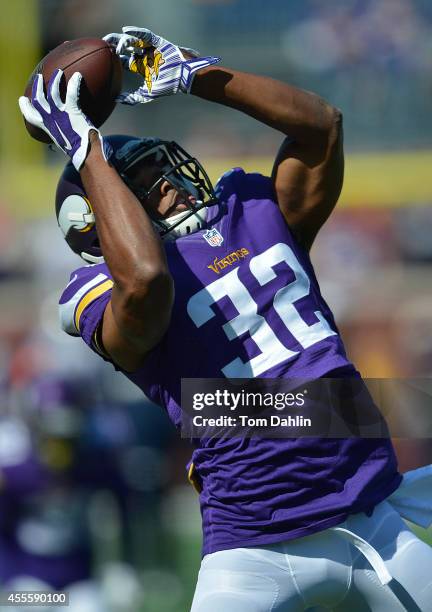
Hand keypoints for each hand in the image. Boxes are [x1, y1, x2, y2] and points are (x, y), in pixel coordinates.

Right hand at [18, 70, 106, 169]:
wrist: (84, 152)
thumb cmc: (76, 149)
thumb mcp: (63, 142)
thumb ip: (60, 134)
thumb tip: (64, 134)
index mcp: (46, 127)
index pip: (30, 116)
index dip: (25, 107)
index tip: (23, 99)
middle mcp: (50, 118)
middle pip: (39, 98)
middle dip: (37, 86)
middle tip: (39, 77)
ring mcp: (60, 113)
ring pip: (53, 91)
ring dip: (55, 79)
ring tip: (58, 73)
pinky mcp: (72, 110)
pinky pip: (71, 92)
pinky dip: (74, 82)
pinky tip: (78, 76)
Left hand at [103, 26, 220, 104]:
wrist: (183, 78)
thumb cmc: (168, 86)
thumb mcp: (147, 95)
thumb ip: (132, 98)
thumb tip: (115, 99)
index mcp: (141, 67)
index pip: (125, 60)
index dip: (114, 57)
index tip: (105, 55)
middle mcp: (145, 56)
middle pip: (126, 47)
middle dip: (114, 43)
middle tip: (103, 43)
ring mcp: (151, 48)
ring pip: (134, 40)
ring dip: (123, 40)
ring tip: (115, 44)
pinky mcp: (157, 41)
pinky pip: (145, 34)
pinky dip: (136, 31)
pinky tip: (126, 31)